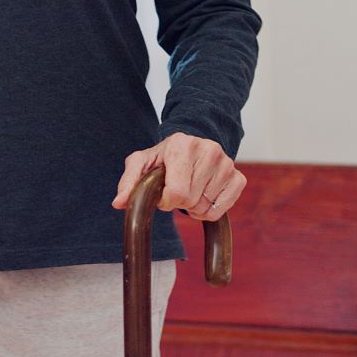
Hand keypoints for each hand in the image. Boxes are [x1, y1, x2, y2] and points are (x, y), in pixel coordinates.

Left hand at [111, 132, 246, 222]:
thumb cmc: (164, 158)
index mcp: (181, 145)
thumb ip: (129, 182)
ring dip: (193, 206)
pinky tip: (202, 195)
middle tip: (176, 188)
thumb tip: (118, 203)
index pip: (177, 193)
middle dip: (179, 202)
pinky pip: (221, 210)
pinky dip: (209, 211)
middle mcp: (208, 150)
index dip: (166, 201)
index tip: (162, 193)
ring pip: (205, 207)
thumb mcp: (142, 164)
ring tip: (189, 189)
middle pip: (191, 201)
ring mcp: (226, 163)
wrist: (191, 147)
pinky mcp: (238, 177)